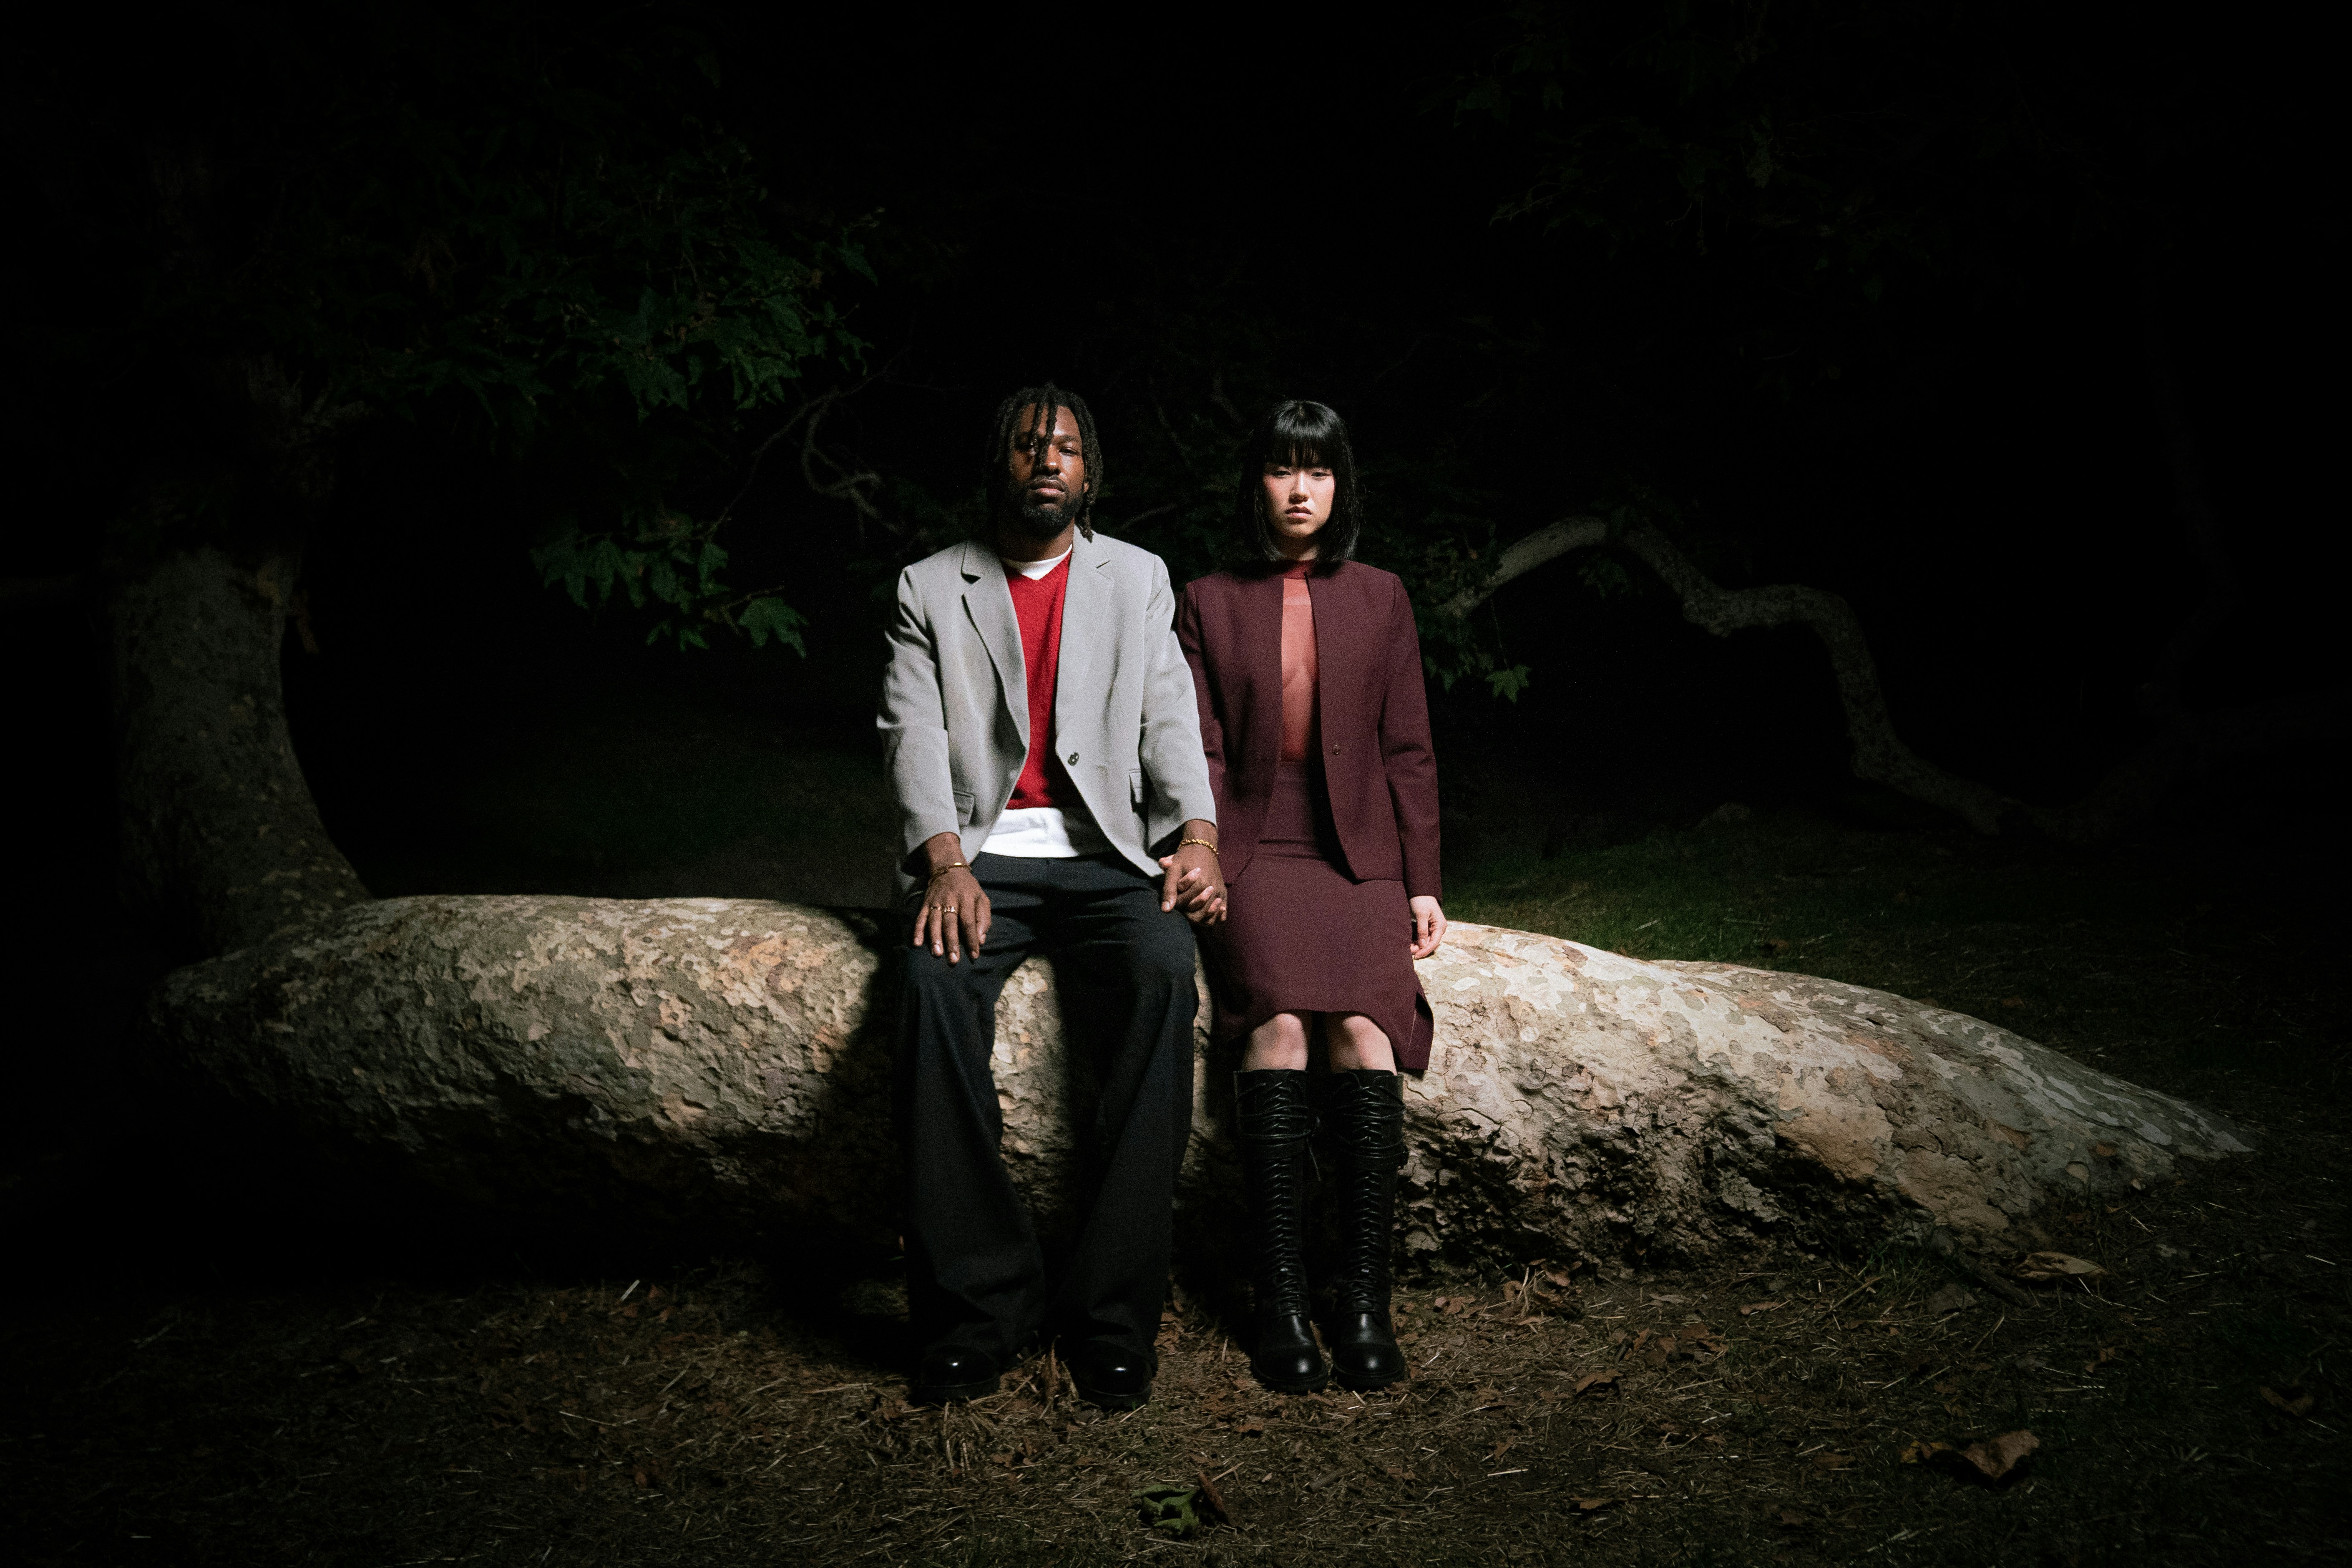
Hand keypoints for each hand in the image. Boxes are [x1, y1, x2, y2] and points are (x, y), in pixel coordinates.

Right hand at [911, 833, 989, 962]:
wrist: (949, 868)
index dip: (971, 939)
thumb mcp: (982, 899)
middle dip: (952, 942)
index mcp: (967, 899)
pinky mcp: (925, 902)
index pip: (969, 922)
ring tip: (936, 953)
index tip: (974, 956)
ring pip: (934, 921)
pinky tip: (916, 943)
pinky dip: (917, 930)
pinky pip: (920, 917)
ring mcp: (936, 901)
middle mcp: (951, 900)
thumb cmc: (969, 889)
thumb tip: (981, 940)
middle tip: (953, 960)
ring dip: (934, 938)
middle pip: (950, 923)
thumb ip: (984, 919)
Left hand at [1157, 819, 1226, 925]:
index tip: (1175, 895)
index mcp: (1199, 885)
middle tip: (1184, 903)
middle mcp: (1212, 890)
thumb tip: (1166, 910)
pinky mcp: (1223, 893)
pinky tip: (1207, 912)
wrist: (1203, 847)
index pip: (1184, 907)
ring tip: (1194, 909)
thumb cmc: (1184, 858)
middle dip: (1187, 912)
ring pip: (1210, 919)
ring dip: (1200, 917)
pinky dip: (1215, 918)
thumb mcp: (1173, 870)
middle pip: (1197, 916)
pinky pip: (1222, 915)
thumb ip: (1168, 890)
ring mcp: (1219, 892)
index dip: (1176, 904)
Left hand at [1408, 896, 1446, 959]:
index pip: (1434, 943)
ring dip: (1417, 945)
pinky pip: (1422, 937)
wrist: (1419, 891)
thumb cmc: (1421, 900)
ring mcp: (1432, 928)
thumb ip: (1422, 930)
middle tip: (1408, 951)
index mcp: (1440, 926)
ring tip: (1407, 948)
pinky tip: (1409, 943)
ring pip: (1425, 941)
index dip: (1425, 950)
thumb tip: (1422, 945)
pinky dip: (1415, 940)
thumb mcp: (1421, 915)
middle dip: (1419, 949)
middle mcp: (1438, 929)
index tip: (1416, 955)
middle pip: (1429, 943)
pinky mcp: (1426, 927)